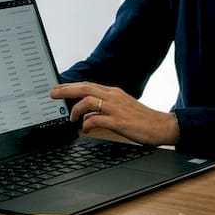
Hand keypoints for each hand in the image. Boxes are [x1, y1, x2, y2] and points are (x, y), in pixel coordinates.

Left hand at [49, 82, 180, 146]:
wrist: (162, 126)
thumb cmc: (142, 120)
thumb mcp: (122, 109)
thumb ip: (104, 109)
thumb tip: (87, 115)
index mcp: (114, 93)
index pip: (88, 85)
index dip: (71, 86)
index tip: (58, 89)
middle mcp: (114, 97)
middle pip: (85, 88)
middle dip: (66, 90)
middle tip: (52, 94)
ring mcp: (116, 109)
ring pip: (88, 101)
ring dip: (76, 109)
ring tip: (72, 119)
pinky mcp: (119, 122)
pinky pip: (96, 119)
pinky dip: (87, 123)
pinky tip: (85, 128)